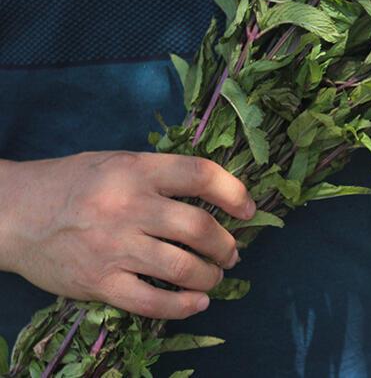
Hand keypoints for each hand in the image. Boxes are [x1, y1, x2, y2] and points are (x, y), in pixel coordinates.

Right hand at [0, 151, 254, 318]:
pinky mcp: (99, 282)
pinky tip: (198, 302)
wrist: (14, 213)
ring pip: (183, 268)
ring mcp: (113, 247)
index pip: (201, 175)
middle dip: (226, 245)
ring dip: (210, 276)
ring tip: (215, 276)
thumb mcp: (118, 163)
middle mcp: (127, 207)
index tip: (247, 210)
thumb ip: (162, 175)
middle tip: (231, 252)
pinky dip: (184, 306)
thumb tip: (216, 196)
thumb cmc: (73, 184)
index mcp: (136, 171)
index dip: (235, 193)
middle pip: (199, 228)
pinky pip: (152, 303)